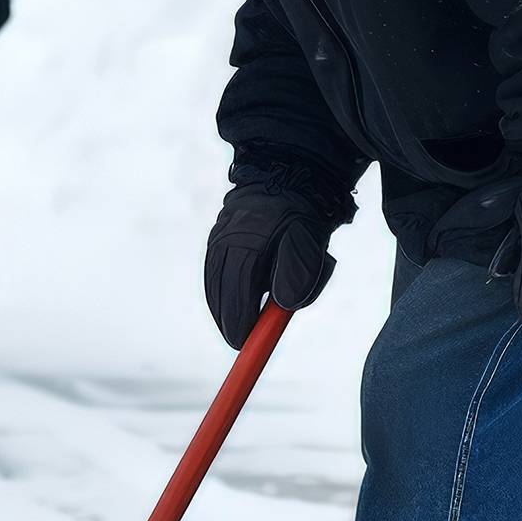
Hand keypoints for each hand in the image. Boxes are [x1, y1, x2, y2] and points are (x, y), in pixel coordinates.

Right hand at [204, 185, 337, 348]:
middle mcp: (224, 242)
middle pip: (218, 293)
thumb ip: (297, 276)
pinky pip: (213, 270)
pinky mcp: (217, 236)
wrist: (288, 176)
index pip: (235, 296)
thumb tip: (284, 305)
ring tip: (236, 322)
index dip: (237, 325)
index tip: (243, 344)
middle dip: (227, 320)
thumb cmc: (302, 217)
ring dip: (222, 305)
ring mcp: (217, 238)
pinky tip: (231, 297)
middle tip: (239, 340)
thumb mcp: (308, 246)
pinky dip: (220, 289)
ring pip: (213, 283)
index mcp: (246, 246)